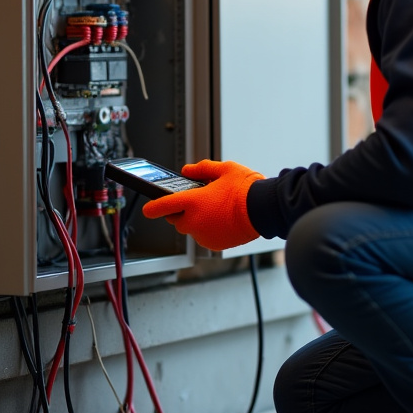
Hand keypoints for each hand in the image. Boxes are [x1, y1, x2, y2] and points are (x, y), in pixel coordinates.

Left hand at [141, 159, 262, 250]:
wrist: (264, 209)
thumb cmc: (246, 188)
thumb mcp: (224, 169)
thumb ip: (201, 169)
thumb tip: (187, 170)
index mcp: (193, 201)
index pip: (162, 206)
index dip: (152, 208)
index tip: (148, 209)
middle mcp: (194, 221)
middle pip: (175, 220)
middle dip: (181, 213)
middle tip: (197, 202)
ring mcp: (203, 235)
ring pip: (191, 229)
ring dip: (196, 222)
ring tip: (215, 210)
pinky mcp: (214, 244)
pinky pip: (203, 237)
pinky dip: (207, 230)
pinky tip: (221, 220)